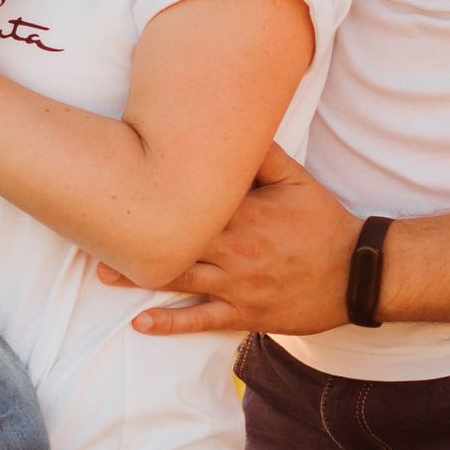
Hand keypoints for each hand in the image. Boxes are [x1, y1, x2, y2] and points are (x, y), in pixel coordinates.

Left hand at [104, 142, 355, 337]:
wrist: (357, 273)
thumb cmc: (324, 223)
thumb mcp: (297, 180)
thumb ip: (261, 155)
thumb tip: (232, 125)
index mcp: (243, 213)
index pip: (190, 201)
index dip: (155, 195)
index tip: (120, 184)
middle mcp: (235, 249)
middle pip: (175, 241)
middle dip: (135, 238)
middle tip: (93, 232)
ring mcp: (237, 285)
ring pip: (180, 280)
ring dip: (139, 278)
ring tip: (102, 273)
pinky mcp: (245, 313)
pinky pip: (203, 321)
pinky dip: (171, 324)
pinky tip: (141, 324)